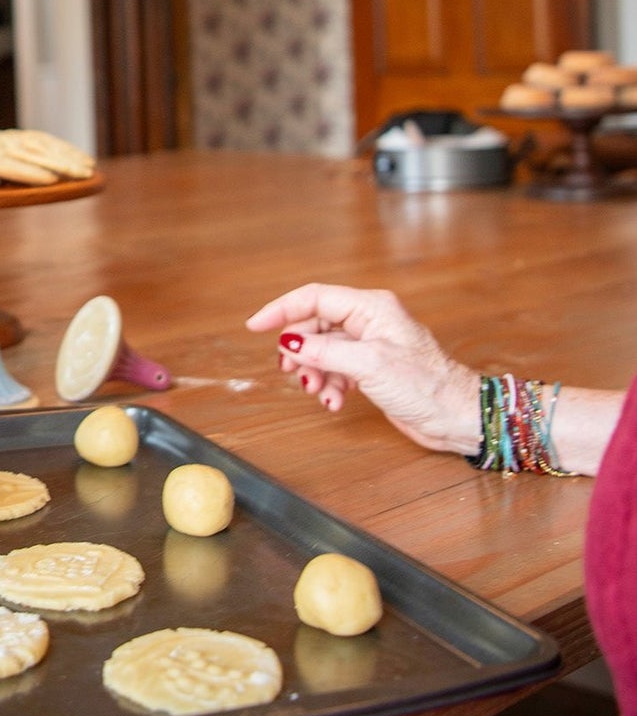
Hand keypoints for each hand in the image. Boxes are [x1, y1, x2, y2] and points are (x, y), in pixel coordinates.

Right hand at [246, 283, 479, 455]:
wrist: (459, 418)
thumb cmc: (427, 386)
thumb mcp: (369, 365)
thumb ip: (325, 351)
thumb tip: (289, 341)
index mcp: (371, 307)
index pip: (314, 297)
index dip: (281, 309)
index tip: (255, 326)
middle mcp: (369, 320)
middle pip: (315, 324)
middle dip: (299, 349)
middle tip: (291, 372)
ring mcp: (370, 344)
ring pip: (323, 349)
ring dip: (314, 371)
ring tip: (318, 392)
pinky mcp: (372, 367)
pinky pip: (336, 367)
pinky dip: (329, 383)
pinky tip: (333, 401)